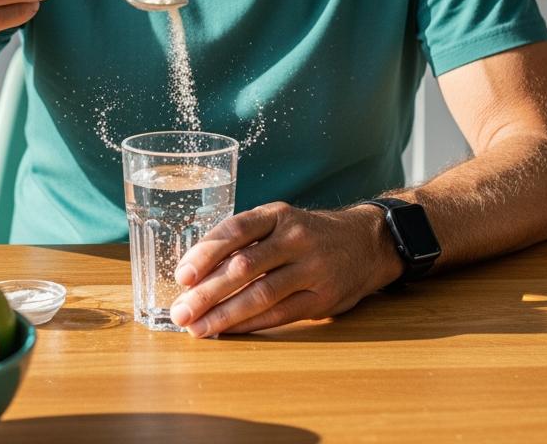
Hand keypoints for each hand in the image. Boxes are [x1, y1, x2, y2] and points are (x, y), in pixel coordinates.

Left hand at [168, 202, 401, 336]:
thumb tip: (197, 268)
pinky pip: (280, 315)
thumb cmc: (309, 233)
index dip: (205, 253)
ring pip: (260, 294)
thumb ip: (246, 239)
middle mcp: (294, 238)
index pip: (235, 230)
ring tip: (197, 328)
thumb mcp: (280, 221)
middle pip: (244, 266)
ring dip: (224, 314)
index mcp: (278, 215)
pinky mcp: (323, 298)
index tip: (182, 276)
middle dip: (207, 292)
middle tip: (181, 311)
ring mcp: (311, 268)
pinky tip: (228, 331)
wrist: (365, 242)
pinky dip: (250, 325)